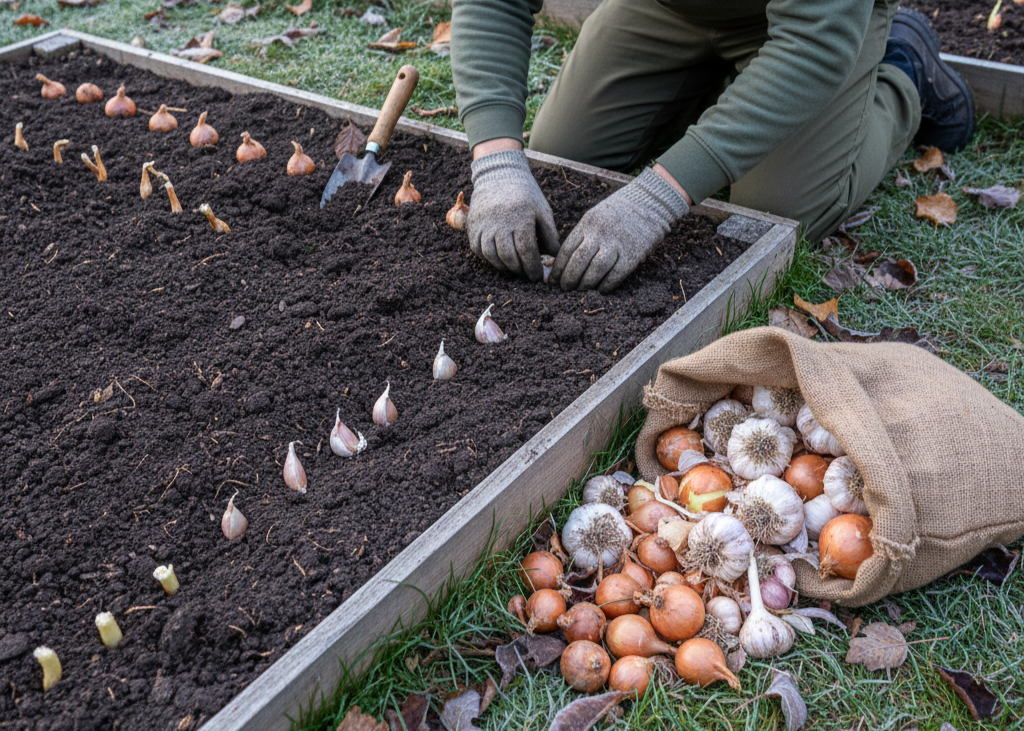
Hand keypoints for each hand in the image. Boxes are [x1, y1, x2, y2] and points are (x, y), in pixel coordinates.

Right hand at [467, 148, 559, 280]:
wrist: (499, 175)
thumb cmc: (526, 196)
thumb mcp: (542, 211)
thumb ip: (550, 236)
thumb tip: (555, 259)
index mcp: (521, 218)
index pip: (527, 252)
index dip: (533, 268)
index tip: (538, 276)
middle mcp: (500, 222)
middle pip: (509, 257)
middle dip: (520, 271)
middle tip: (527, 275)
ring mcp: (484, 225)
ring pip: (492, 256)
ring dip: (504, 267)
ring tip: (514, 269)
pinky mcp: (473, 226)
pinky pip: (479, 250)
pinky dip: (489, 259)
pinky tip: (500, 260)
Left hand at [551, 168, 689, 292]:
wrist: (651, 201)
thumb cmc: (619, 212)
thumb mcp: (596, 216)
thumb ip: (582, 235)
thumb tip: (564, 261)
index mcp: (588, 223)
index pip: (566, 250)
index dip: (557, 268)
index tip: (552, 280)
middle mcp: (600, 233)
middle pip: (578, 261)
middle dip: (568, 279)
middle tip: (564, 289)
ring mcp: (617, 244)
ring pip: (594, 270)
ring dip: (585, 285)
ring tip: (580, 291)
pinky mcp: (633, 255)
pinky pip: (615, 275)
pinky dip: (606, 285)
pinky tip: (601, 289)